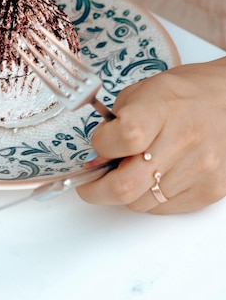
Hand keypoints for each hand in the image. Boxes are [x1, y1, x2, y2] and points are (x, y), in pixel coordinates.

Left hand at [77, 58, 225, 213]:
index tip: (97, 147)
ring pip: (140, 203)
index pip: (123, 138)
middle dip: (97, 190)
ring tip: (134, 169)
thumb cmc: (186, 94)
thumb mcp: (143, 92)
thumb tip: (97, 156)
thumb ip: (115, 123)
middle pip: (126, 186)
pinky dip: (150, 196)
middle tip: (90, 184)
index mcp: (161, 109)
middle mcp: (184, 141)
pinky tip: (157, 174)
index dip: (101, 146)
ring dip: (128, 190)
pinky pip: (162, 208)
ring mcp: (199, 170)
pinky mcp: (209, 191)